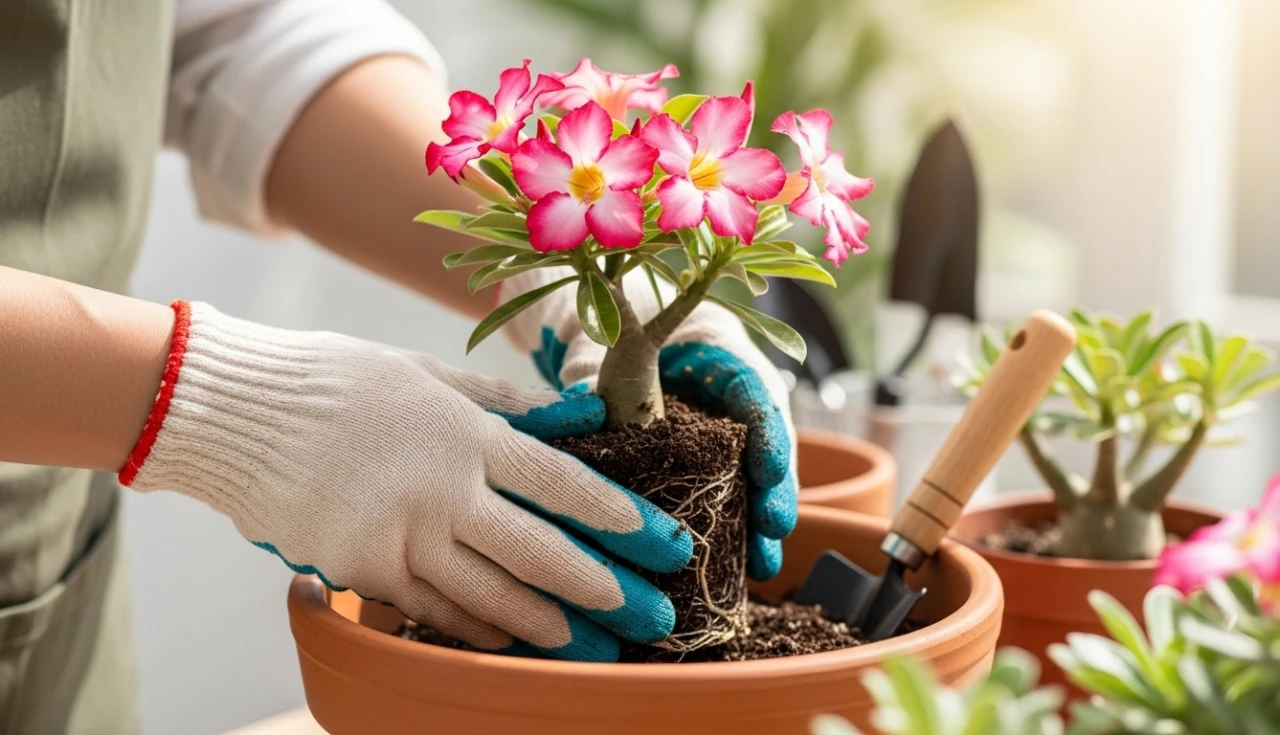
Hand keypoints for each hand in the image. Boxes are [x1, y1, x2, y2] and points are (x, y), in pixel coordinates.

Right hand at [123, 302, 692, 661]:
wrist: (233, 408)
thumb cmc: (337, 380)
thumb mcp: (426, 373)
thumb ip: (500, 401)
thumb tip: (568, 416)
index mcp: (465, 432)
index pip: (559, 480)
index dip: (614, 513)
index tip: (657, 540)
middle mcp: (441, 488)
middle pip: (538, 549)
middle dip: (601, 586)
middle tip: (650, 614)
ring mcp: (398, 533)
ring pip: (489, 592)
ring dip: (546, 623)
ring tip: (592, 645)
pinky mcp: (359, 566)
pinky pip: (431, 608)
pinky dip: (475, 628)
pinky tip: (512, 642)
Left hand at [503, 270, 797, 581]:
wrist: (617, 335)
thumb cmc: (618, 331)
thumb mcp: (606, 348)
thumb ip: (595, 376)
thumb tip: (575, 408)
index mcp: (717, 351)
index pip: (754, 386)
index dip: (768, 429)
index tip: (770, 470)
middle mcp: (734, 393)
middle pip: (767, 439)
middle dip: (774, 487)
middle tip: (773, 527)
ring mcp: (728, 430)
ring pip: (755, 475)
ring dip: (760, 521)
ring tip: (762, 565)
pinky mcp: (714, 461)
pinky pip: (731, 494)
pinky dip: (736, 529)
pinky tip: (739, 568)